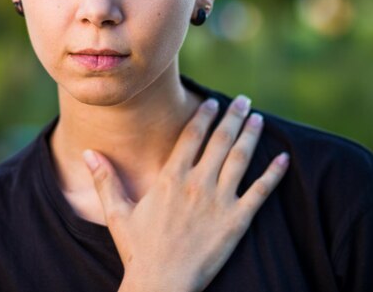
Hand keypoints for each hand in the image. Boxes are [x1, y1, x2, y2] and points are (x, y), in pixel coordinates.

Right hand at [83, 96, 289, 291]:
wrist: (161, 285)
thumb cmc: (138, 250)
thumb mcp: (117, 213)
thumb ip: (105, 179)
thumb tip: (88, 152)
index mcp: (171, 178)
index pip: (192, 137)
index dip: (204, 116)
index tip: (212, 102)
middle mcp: (197, 183)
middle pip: (219, 141)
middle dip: (233, 117)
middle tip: (243, 101)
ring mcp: (219, 201)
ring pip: (240, 159)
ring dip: (251, 135)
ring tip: (258, 118)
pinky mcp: (237, 221)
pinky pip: (260, 192)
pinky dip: (273, 174)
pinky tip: (284, 158)